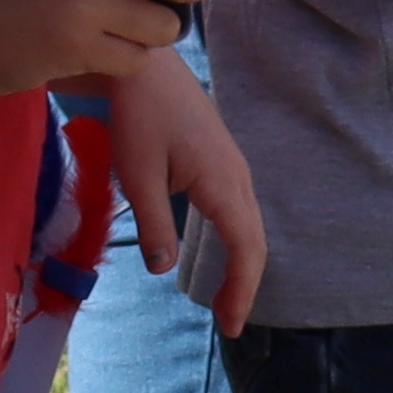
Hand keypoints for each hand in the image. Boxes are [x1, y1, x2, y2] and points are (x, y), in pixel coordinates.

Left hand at [95, 57, 267, 331]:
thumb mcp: (137, 176)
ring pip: (249, 226)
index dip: (240, 289)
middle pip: (255, 241)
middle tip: (227, 322)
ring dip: (241, 263)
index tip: (228, 324)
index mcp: (222, 184)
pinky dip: (236, 241)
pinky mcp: (222, 162)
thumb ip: (155, 224)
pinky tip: (218, 252)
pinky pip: (239, 211)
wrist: (149, 67)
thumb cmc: (140, 117)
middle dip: (244, 284)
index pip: (245, 248)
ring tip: (224, 296)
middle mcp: (237, 178)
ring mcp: (233, 168)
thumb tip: (165, 269)